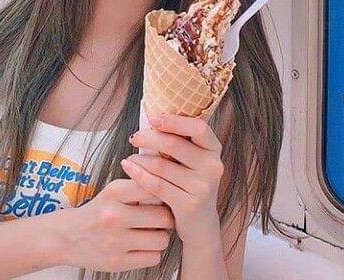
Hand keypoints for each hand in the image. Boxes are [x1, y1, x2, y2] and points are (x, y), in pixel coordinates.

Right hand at [62, 178, 173, 271]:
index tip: (162, 198)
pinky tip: (143, 246)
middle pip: (164, 217)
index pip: (154, 188)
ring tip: (151, 232)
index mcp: (114, 192)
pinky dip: (152, 253)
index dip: (164, 194)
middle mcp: (113, 216)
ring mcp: (115, 241)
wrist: (68, 237)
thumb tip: (169, 182)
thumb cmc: (99, 211)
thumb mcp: (114, 190)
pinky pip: (153, 258)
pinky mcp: (117, 263)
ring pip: (162, 239)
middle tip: (160, 218)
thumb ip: (140, 185)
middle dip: (166, 218)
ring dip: (161, 237)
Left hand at [121, 114, 224, 243]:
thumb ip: (182, 142)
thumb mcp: (194, 161)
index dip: (175, 121)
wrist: (200, 225)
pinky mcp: (188, 204)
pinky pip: (157, 184)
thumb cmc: (190, 184)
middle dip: (149, 137)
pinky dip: (139, 174)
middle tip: (134, 137)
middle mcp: (212, 167)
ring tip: (129, 157)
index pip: (199, 127)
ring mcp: (202, 187)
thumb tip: (152, 118)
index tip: (153, 118)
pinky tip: (129, 168)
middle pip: (175, 144)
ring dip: (140, 158)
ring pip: (162, 165)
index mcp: (214, 150)